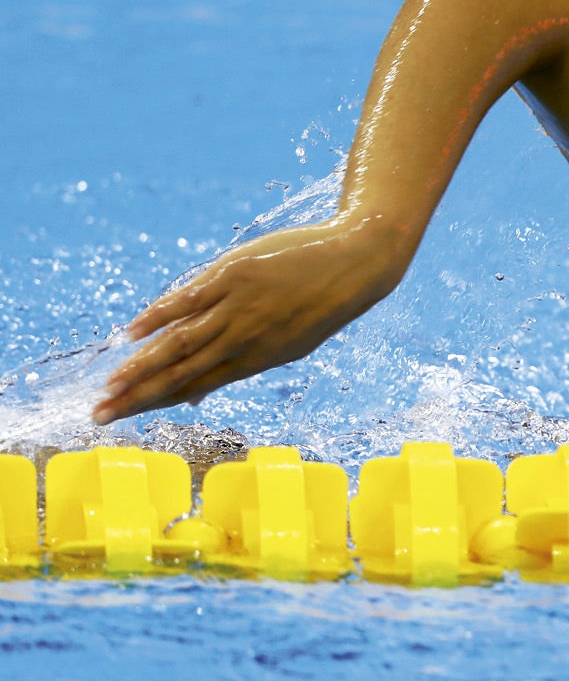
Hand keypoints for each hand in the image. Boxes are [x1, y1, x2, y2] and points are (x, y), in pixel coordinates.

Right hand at [94, 217, 408, 424]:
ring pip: (181, 342)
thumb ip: (239, 367)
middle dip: (139, 395)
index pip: (195, 387)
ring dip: (142, 364)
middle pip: (182, 372)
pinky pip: (190, 300)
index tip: (122, 417)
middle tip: (100, 414)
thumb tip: (196, 398)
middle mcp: (244, 339)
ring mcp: (238, 308)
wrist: (356, 263)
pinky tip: (132, 332)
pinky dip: (160, 315)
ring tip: (110, 384)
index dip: (156, 403)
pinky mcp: (234, 276)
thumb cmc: (319, 303)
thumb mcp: (287, 346)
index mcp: (257, 360)